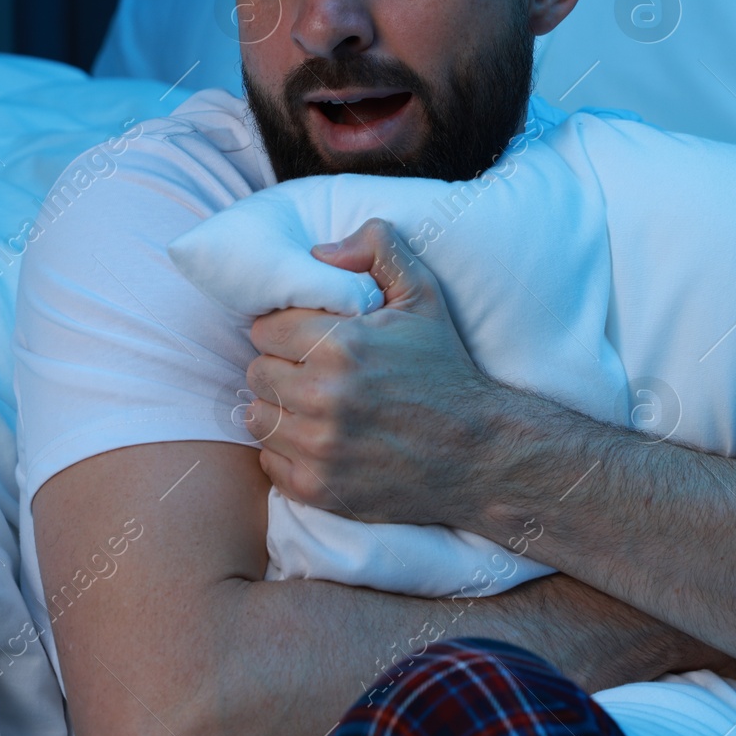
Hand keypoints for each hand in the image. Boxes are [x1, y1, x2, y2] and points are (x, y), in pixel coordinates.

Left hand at [243, 218, 514, 525]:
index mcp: (341, 344)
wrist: (478, 452)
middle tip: (315, 372)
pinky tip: (320, 439)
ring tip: (314, 406)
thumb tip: (319, 252)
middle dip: (282, 367)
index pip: (265, 329)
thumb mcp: (423, 294)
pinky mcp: (319, 487)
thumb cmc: (445, 370)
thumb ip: (377, 248)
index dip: (287, 330)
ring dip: (281, 409)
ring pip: (258, 417)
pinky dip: (287, 451)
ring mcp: (319, 447)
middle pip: (257, 372)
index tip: (310, 339)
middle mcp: (324, 396)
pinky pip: (269, 461)